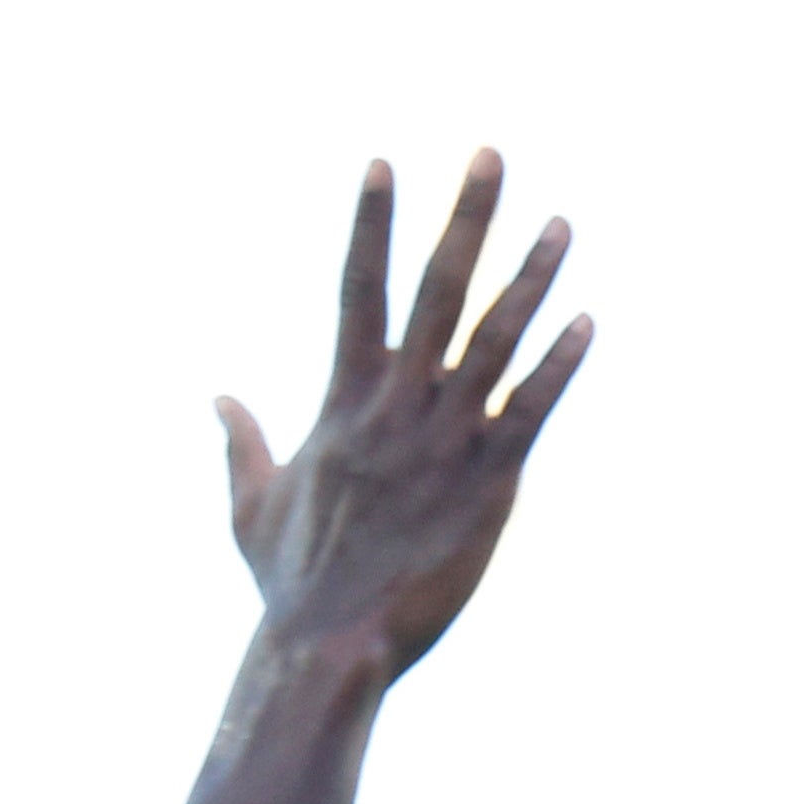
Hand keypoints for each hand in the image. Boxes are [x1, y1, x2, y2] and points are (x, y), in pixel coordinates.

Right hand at [221, 150, 591, 680]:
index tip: (381, 163)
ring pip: (496, 341)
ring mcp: (446, 443)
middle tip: (490, 155)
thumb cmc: (288, 584)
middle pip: (437, 291)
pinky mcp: (489, 486)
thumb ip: (238, 442)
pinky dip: (560, 366)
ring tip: (560, 224)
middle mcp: (397, 409)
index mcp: (341, 403)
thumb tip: (218, 397)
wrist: (331, 647)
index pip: (356, 289)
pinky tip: (586, 322)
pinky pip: (532, 412)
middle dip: (465, 219)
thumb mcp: (250, 505)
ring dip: (530, 278)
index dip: (369, 224)